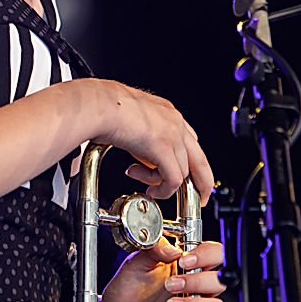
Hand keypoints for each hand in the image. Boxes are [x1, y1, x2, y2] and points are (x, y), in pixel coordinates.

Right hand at [89, 80, 213, 205]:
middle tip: (199, 198)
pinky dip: (163, 190)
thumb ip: (141, 138)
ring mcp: (172, 134)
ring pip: (183, 173)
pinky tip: (149, 190)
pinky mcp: (163, 148)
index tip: (181, 175)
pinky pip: (173, 180)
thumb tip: (139, 158)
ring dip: (163, 185)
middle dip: (202, 183)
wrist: (98, 103)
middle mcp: (175, 122)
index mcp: (167, 113)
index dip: (186, 162)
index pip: (189, 141)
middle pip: (200, 160)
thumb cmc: (103, 108)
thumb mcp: (131, 122)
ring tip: (146, 186)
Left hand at [96, 239, 225, 301]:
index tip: (185, 261)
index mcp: (184, 266)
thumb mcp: (134, 264)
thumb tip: (172, 248)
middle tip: (171, 285)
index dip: (206, 255)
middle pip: (218, 280)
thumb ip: (153, 250)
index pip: (213, 254)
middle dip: (197, 281)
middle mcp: (193, 288)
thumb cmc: (125, 291)